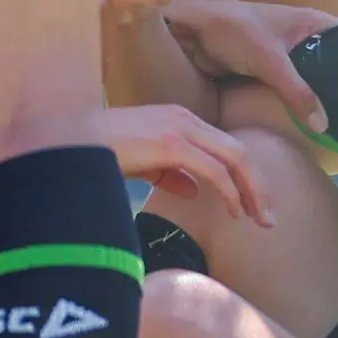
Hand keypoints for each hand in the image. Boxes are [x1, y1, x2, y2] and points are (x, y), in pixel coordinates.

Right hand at [100, 101, 272, 228]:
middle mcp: (185, 118)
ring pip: (235, 158)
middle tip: (267, 218)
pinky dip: (230, 192)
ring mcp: (180, 128)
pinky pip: (214, 170)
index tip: (253, 207)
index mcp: (179, 119)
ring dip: (252, 191)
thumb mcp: (142, 163)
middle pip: (239, 151)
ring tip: (260, 219)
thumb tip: (195, 191)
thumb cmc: (100, 152)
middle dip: (258, 186)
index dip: (245, 177)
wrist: (70, 142)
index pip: (226, 147)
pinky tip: (234, 211)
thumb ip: (169, 173)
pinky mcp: (171, 144)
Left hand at [158, 0, 337, 137]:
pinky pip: (294, 91)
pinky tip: (314, 127)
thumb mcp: (269, 60)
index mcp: (313, 23)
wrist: (188, 31)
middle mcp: (306, 38)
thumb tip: (325, 125)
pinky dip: (302, 105)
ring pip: (315, 81)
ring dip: (324, 100)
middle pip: (336, 65)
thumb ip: (297, 91)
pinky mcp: (271, 74)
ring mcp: (289, 57)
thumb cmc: (231, 30)